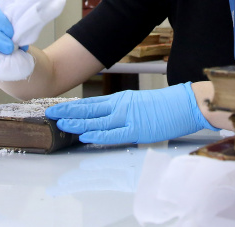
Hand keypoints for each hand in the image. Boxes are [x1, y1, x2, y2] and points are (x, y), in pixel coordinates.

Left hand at [45, 82, 217, 144]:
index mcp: (120, 100)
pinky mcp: (138, 129)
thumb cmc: (164, 105)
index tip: (55, 109)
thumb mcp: (137, 104)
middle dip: (68, 113)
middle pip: (89, 110)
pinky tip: (86, 136)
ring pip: (97, 122)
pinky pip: (114, 134)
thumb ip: (120, 111)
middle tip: (49, 115)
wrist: (185, 104)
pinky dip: (99, 135)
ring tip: (61, 125)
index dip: (72, 107)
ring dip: (78, 124)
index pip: (90, 104)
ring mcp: (128, 117)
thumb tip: (103, 121)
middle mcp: (121, 106)